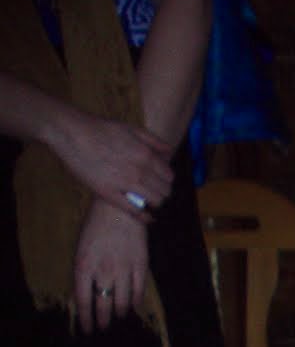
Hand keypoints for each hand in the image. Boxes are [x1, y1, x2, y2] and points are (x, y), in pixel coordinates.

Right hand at [53, 108, 172, 217]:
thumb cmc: (101, 130)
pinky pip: (134, 211)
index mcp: (146, 154)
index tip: (161, 182)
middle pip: (164, 191)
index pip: (169, 176)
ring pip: (154, 202)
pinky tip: (147, 217)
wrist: (72, 133)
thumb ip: (153, 141)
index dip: (166, 181)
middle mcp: (139, 170)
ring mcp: (125, 183)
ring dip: (154, 203)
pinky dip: (144, 216)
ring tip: (148, 200)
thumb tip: (170, 151)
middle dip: (162, 192)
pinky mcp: (109, 193)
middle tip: (154, 192)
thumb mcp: (131, 128)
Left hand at [74, 200, 148, 329]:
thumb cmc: (97, 225)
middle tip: (103, 327)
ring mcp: (123, 270)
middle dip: (103, 320)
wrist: (120, 207)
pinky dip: (136, 301)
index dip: (85, 318)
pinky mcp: (140, 266)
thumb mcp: (82, 246)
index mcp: (84, 265)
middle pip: (103, 305)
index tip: (87, 329)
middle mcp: (103, 271)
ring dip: (119, 312)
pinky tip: (133, 306)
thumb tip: (86, 292)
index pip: (83, 300)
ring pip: (122, 302)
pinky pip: (139, 291)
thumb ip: (84, 270)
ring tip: (118, 315)